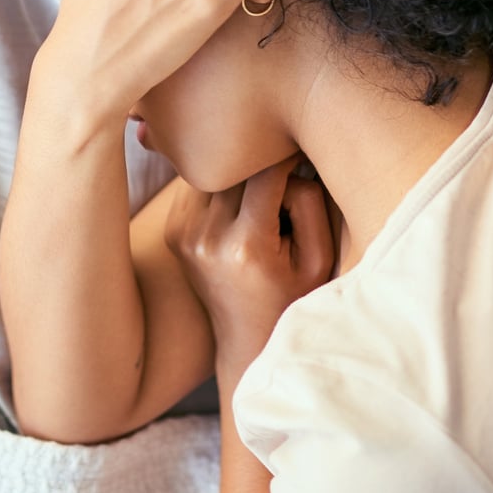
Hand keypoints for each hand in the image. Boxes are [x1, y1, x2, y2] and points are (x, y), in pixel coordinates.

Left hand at [165, 153, 337, 368]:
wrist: (248, 338)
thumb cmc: (293, 297)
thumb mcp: (319, 256)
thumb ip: (309, 202)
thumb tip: (286, 161)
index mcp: (245, 246)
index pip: (267, 172)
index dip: (288, 157)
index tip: (302, 154)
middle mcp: (207, 237)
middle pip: (237, 168)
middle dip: (263, 167)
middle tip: (284, 181)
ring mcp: (184, 234)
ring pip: (214, 171)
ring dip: (239, 174)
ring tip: (261, 198)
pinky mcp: (174, 231)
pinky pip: (198, 186)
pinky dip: (220, 186)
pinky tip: (239, 207)